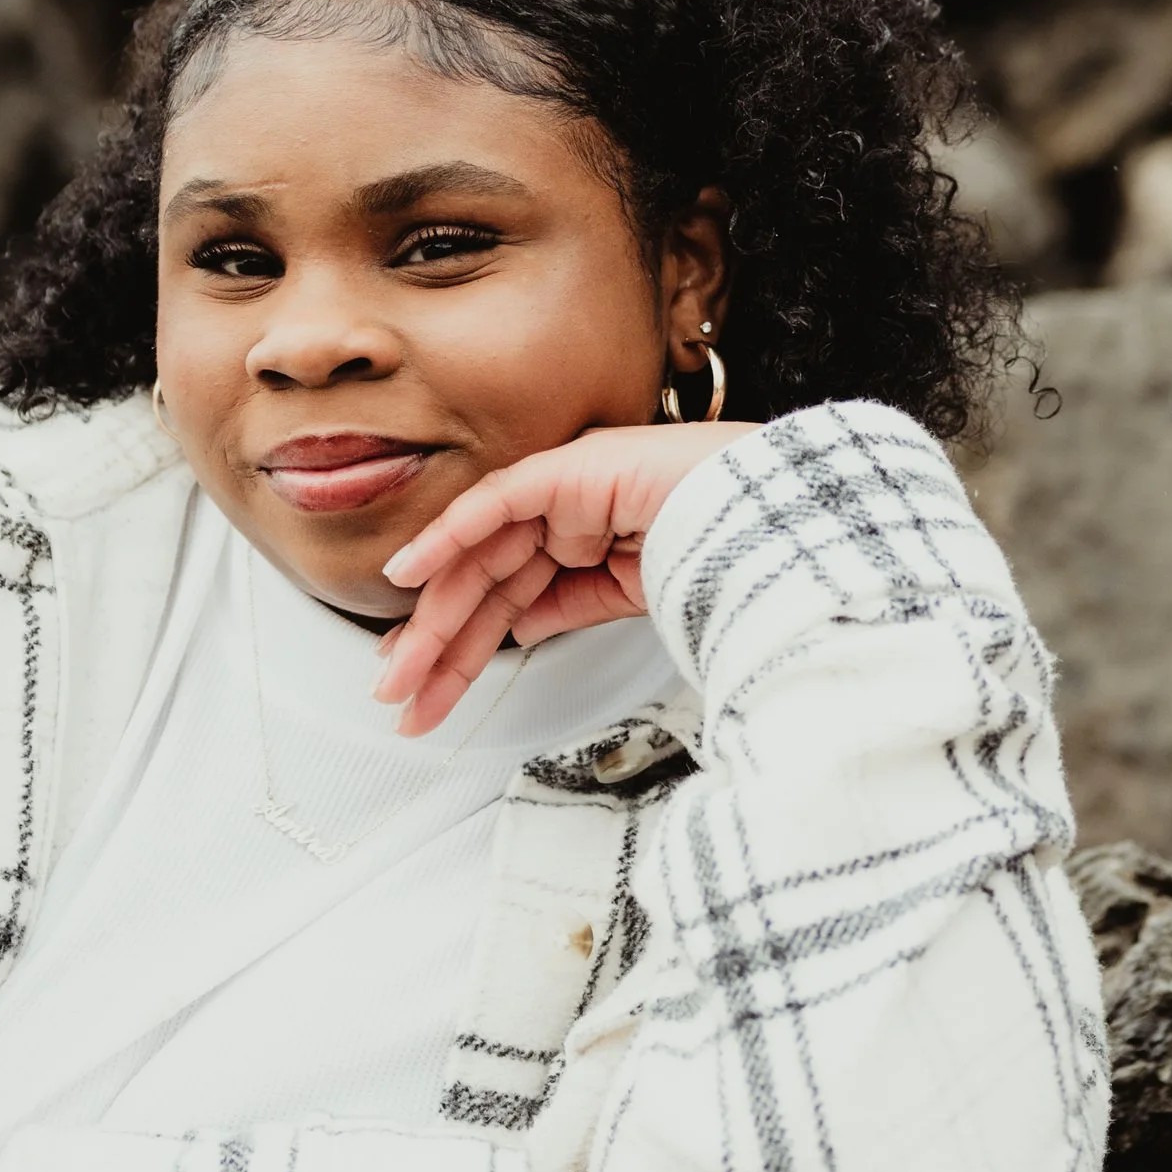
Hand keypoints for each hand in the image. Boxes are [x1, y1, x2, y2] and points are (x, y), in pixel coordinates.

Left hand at [373, 420, 755, 733]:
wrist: (775, 521)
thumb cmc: (728, 552)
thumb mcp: (630, 599)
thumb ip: (569, 609)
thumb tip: (518, 633)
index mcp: (585, 545)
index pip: (508, 602)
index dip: (462, 649)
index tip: (425, 697)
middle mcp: (565, 515)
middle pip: (484, 587)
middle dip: (436, 648)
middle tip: (396, 700)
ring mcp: (564, 491)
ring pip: (478, 558)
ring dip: (432, 616)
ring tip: (398, 670)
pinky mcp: (567, 470)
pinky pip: (492, 505)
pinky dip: (446, 537)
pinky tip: (406, 574)